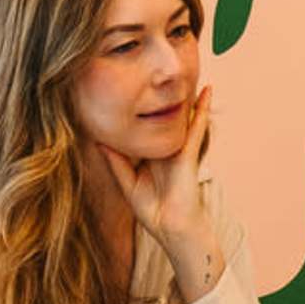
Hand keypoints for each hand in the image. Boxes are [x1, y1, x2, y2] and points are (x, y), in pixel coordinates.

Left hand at [103, 82, 223, 301]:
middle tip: (158, 72)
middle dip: (165, 97)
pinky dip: (200, 110)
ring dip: (187, 97)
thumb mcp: (127, 183)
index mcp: (152, 156)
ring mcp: (179, 151)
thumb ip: (116, 163)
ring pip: (182, 118)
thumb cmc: (154, 212)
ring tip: (188, 73)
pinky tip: (205, 92)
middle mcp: (167, 149)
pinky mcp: (189, 155)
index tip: (126, 91)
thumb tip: (99, 141)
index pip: (145, 128)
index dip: (138, 111)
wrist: (173, 230)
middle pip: (164, 117)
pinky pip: (195, 128)